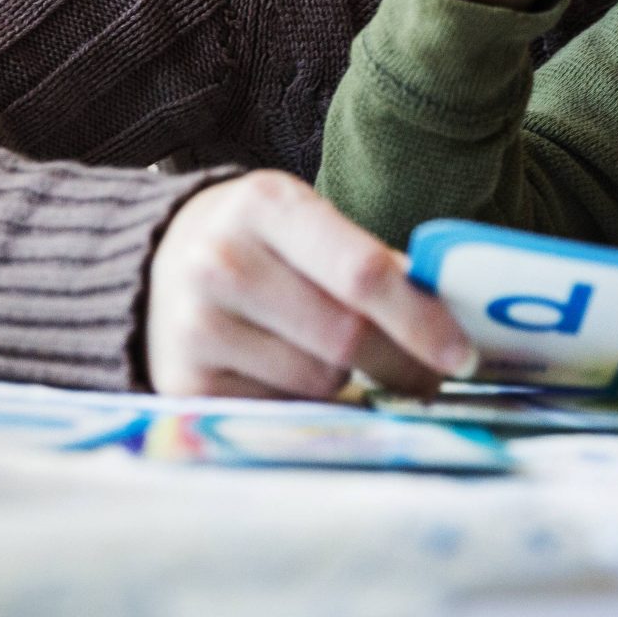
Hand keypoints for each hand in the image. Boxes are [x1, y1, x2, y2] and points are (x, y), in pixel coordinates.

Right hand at [145, 169, 476, 397]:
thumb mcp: (306, 225)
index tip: (462, 355)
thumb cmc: (258, 244)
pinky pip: (281, 412)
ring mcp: (196, 325)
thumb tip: (449, 320)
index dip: (421, 319)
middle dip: (401, 365)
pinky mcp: (184, 383)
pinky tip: (288, 374)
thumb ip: (369, 263)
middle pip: (346, 337)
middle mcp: (222, 261)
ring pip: (318, 382)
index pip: (362, 271)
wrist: (155, 265)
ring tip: (333, 358)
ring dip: (348, 383)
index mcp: (267, 204)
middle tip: (430, 380)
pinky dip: (304, 404)